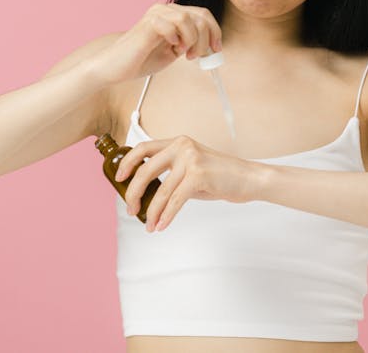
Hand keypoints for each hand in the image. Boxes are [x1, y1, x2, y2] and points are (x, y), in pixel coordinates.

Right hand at [89, 3, 222, 85]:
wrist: (115, 67)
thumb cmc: (141, 59)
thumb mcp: (173, 52)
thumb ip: (190, 45)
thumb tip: (211, 46)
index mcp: (173, 14)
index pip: (203, 14)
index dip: (215, 31)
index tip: (216, 50)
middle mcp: (166, 10)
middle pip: (201, 15)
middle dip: (206, 39)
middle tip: (197, 56)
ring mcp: (156, 15)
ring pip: (189, 19)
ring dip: (193, 40)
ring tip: (184, 54)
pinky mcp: (148, 24)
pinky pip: (172, 25)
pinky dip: (177, 38)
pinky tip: (171, 47)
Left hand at [114, 135, 259, 231]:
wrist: (248, 179)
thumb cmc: (221, 176)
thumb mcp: (192, 167)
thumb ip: (172, 173)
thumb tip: (148, 193)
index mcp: (178, 142)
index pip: (143, 148)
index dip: (127, 163)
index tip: (119, 179)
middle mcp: (182, 147)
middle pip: (145, 171)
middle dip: (133, 193)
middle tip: (130, 209)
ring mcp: (191, 160)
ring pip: (161, 191)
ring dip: (151, 212)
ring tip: (148, 225)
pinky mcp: (198, 175)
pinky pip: (175, 200)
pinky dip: (166, 216)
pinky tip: (161, 225)